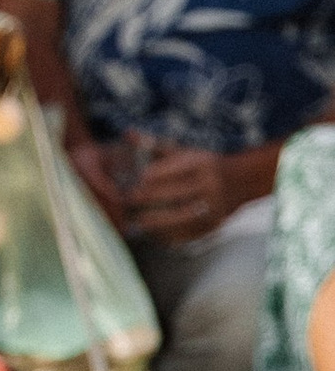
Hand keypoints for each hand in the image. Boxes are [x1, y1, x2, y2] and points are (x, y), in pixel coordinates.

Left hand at [121, 144, 242, 242]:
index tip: (131, 182)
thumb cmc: (204, 165)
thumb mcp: (185, 152)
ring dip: (156, 222)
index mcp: (200, 164)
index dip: (148, 178)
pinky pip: (190, 234)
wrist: (242, 181)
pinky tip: (155, 234)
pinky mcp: (215, 225)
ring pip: (181, 217)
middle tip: (127, 202)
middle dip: (147, 200)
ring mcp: (214, 207)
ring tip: (137, 221)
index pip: (170, 171)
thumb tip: (128, 134)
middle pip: (173, 194)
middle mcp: (209, 185)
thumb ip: (156, 146)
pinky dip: (171, 236)